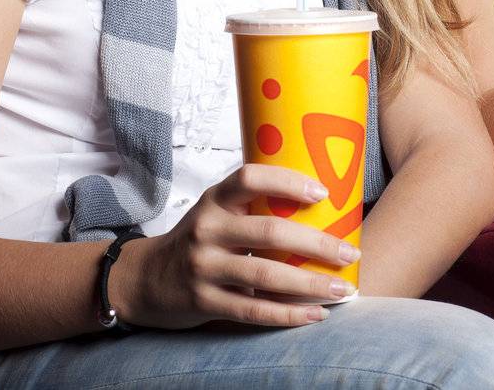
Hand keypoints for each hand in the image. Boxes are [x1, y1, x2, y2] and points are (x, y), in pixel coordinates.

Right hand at [114, 163, 359, 328]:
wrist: (143, 279)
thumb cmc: (196, 240)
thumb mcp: (216, 213)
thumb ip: (253, 208)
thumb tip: (323, 209)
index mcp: (214, 200)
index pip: (250, 178)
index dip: (288, 182)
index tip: (323, 193)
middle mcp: (207, 229)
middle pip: (270, 232)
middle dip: (317, 243)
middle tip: (349, 252)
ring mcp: (203, 267)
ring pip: (266, 276)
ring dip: (310, 284)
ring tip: (342, 290)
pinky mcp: (203, 301)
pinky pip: (253, 310)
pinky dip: (288, 314)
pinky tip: (315, 315)